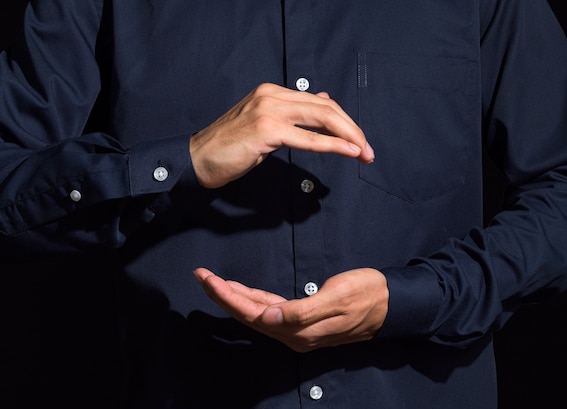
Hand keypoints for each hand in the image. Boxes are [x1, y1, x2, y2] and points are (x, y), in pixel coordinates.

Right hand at [190, 83, 374, 188]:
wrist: (198, 158)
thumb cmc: (229, 146)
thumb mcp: (264, 124)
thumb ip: (292, 114)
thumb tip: (322, 103)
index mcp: (273, 92)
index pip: (320, 102)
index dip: (344, 121)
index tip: (358, 141)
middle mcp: (272, 95)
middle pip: (326, 108)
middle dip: (353, 129)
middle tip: (368, 150)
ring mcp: (269, 110)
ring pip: (322, 118)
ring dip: (349, 136)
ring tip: (364, 153)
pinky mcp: (266, 130)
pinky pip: (307, 138)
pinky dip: (332, 145)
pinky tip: (348, 152)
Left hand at [193, 267, 388, 351]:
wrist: (391, 303)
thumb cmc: (367, 295)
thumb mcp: (337, 299)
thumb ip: (302, 312)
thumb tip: (267, 318)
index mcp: (299, 330)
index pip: (253, 313)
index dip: (227, 297)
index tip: (207, 278)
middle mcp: (294, 334)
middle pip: (248, 315)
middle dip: (222, 295)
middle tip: (201, 275)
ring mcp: (298, 329)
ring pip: (256, 313)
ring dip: (233, 297)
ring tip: (213, 281)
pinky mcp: (303, 320)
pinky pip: (269, 311)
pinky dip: (251, 299)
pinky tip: (242, 291)